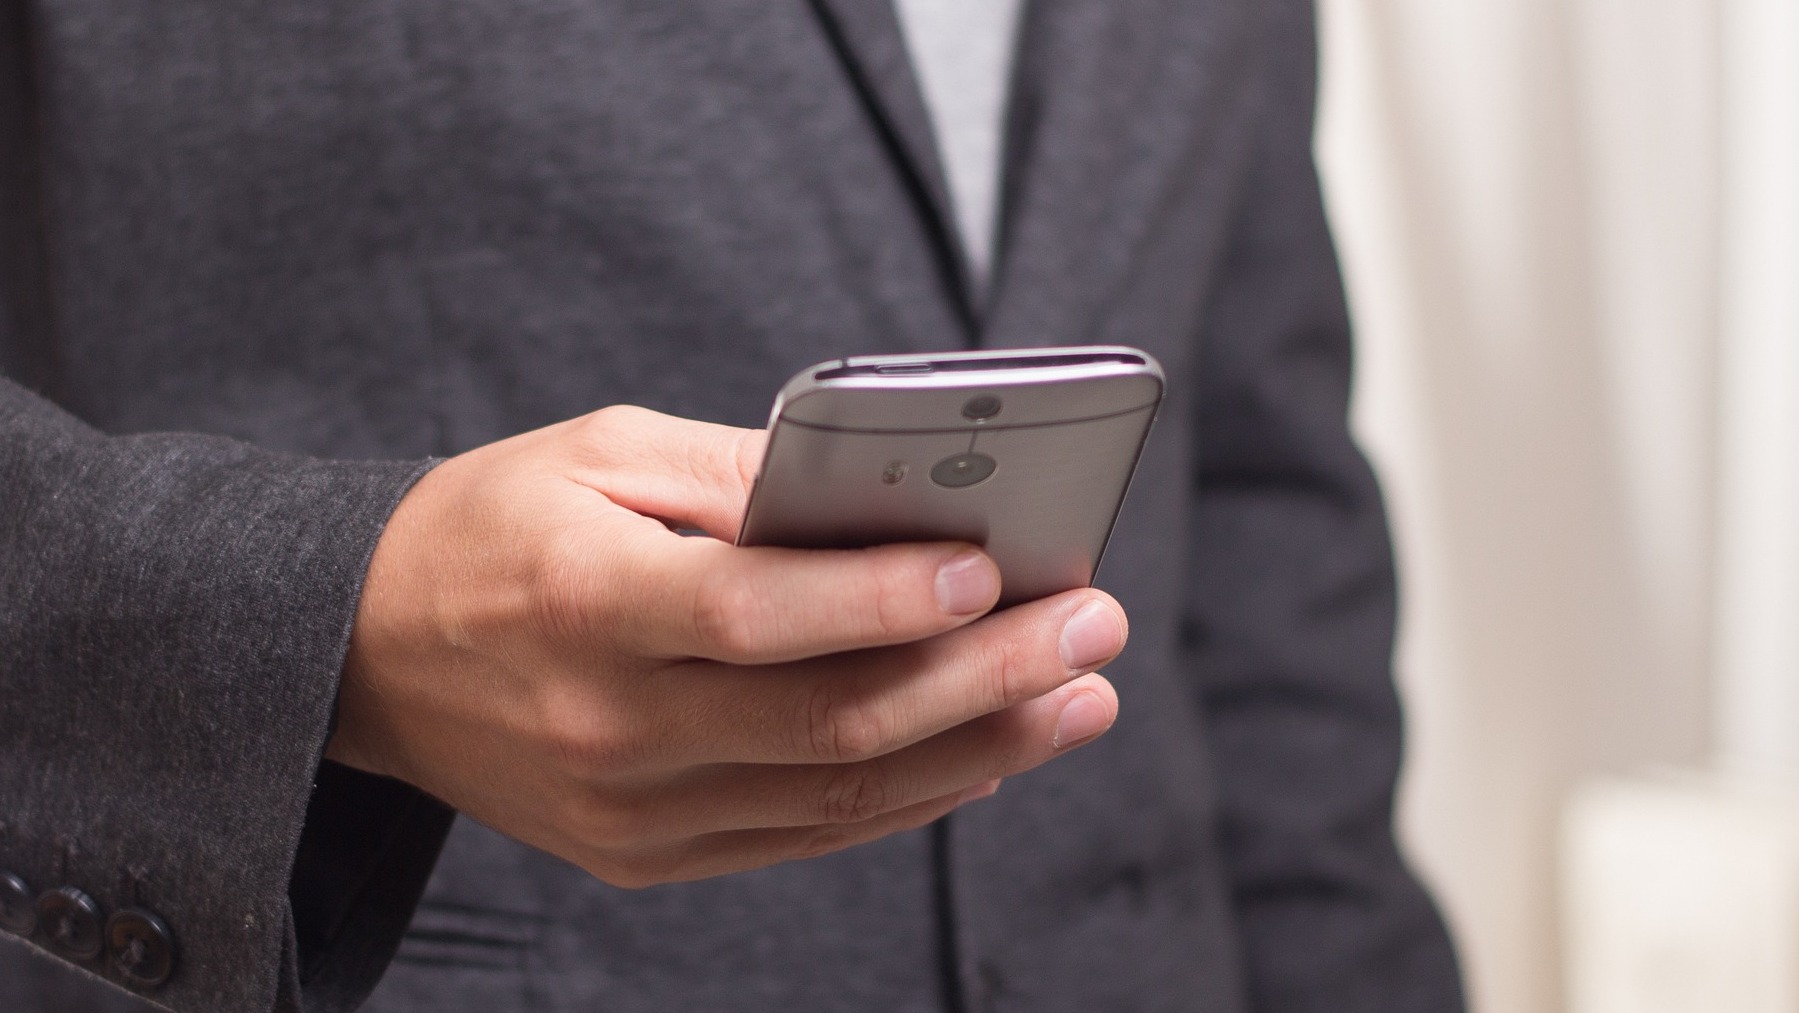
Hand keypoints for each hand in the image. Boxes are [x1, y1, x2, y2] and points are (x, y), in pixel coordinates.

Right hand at [329, 406, 1124, 886]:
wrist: (366, 655)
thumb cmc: (492, 525)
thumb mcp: (597, 453)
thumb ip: (739, 478)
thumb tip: (886, 498)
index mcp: (583, 601)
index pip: (753, 614)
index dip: (880, 600)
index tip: (995, 573)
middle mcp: (609, 725)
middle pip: (827, 720)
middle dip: (983, 675)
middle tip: (1093, 626)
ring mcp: (630, 809)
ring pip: (837, 795)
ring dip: (979, 747)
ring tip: (1079, 697)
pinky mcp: (647, 853)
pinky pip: (805, 837)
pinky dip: (909, 796)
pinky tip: (988, 751)